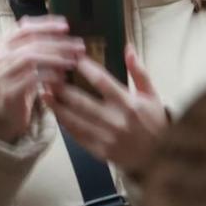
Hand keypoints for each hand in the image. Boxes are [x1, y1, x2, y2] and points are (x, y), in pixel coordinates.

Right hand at [0, 18, 85, 143]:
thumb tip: (63, 30)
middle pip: (31, 42)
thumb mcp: (25, 62)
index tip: (66, 26)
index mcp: (3, 45)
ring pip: (30, 58)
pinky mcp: (8, 92)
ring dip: (55, 58)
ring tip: (73, 61)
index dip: (46, 25)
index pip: (24, 28)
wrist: (5, 113)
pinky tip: (63, 78)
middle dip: (58, 43)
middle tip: (79, 46)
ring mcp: (1, 74)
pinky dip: (49, 76)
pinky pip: (31, 79)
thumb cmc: (20, 83)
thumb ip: (37, 46)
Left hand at [42, 46, 168, 175]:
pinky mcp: (100, 151)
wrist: (161, 158)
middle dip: (62, 88)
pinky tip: (56, 114)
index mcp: (129, 104)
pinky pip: (77, 136)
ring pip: (74, 120)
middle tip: (47, 76)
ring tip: (44, 94)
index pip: (102, 81)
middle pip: (81, 101)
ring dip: (57, 106)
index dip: (85, 68)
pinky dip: (65, 124)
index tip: (73, 58)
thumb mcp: (152, 95)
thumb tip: (127, 47)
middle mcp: (115, 120)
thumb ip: (139, 71)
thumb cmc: (155, 122)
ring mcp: (106, 138)